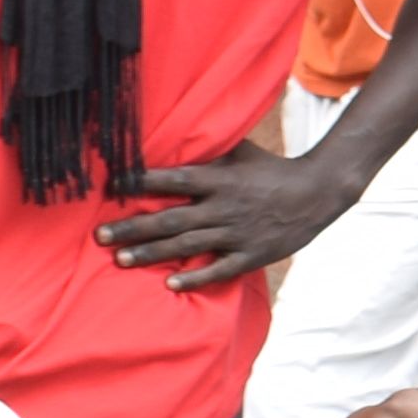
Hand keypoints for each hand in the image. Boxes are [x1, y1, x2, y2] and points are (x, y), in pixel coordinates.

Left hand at [98, 137, 362, 293]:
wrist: (317, 193)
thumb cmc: (272, 170)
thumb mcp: (241, 151)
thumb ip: (209, 149)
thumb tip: (175, 132)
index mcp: (220, 179)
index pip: (174, 179)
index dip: (142, 182)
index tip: (112, 186)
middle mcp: (224, 207)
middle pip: (171, 219)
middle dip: (133, 228)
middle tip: (100, 236)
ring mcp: (237, 233)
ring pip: (187, 245)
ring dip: (152, 254)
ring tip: (121, 260)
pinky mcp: (252, 254)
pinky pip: (220, 269)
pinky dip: (196, 276)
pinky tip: (172, 284)